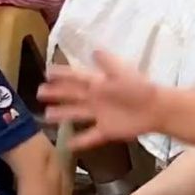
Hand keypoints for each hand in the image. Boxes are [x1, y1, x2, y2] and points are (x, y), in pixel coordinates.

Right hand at [39, 51, 161, 151]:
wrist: (156, 108)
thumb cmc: (138, 87)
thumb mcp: (121, 72)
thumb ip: (107, 63)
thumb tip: (94, 50)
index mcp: (98, 83)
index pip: (75, 77)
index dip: (62, 75)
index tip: (47, 71)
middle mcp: (96, 98)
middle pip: (71, 95)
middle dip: (56, 93)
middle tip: (39, 92)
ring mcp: (100, 115)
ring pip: (76, 114)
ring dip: (62, 115)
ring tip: (45, 116)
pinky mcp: (106, 130)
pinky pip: (89, 136)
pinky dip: (79, 141)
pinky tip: (67, 144)